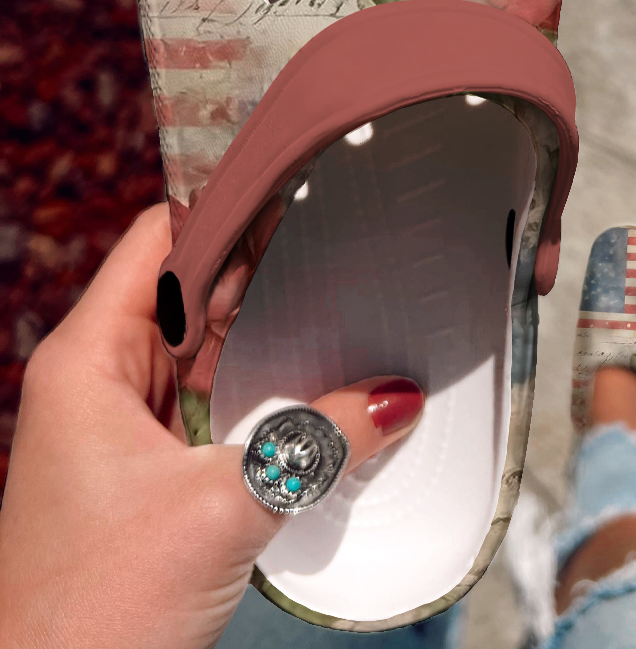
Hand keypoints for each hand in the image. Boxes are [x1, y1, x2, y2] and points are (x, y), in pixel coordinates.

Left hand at [0, 204, 423, 648]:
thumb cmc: (96, 612)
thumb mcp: (225, 508)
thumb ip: (319, 442)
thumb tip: (398, 398)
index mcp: (87, 358)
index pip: (159, 238)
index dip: (225, 203)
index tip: (296, 181)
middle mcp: (95, 377)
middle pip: (186, 287)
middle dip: (261, 268)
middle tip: (338, 238)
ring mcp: (116, 423)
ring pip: (198, 345)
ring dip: (261, 332)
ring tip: (335, 299)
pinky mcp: (140, 466)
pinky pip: (202, 397)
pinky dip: (251, 384)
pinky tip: (304, 382)